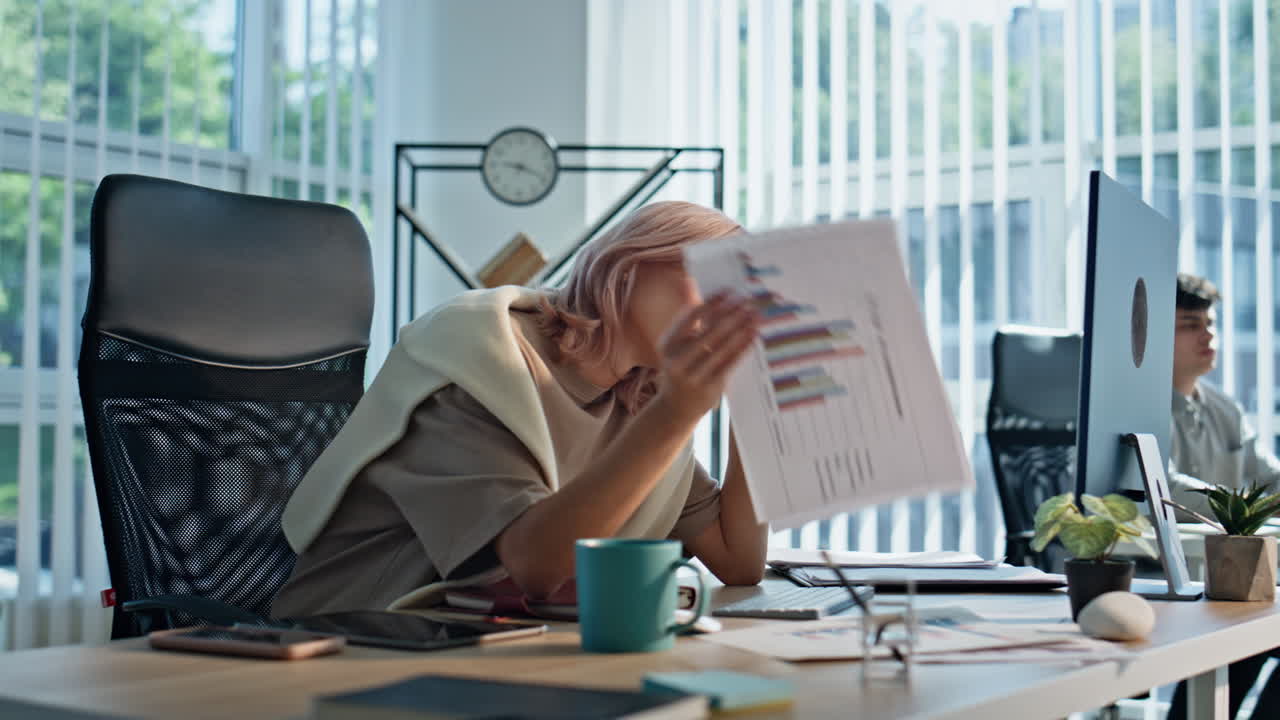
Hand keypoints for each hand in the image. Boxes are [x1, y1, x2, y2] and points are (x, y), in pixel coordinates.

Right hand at [651, 292, 759, 422]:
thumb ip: (688, 317)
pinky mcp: (709, 388)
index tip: (730, 292)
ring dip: (742, 329)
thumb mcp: (677, 344)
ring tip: (755, 316)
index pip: (691, 316)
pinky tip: (753, 335)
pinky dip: (743, 347)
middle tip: (749, 302)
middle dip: (732, 314)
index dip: (712, 302)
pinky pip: (730, 363)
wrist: (676, 407)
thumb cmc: (681, 366)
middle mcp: (677, 360)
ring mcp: (692, 376)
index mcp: (667, 344)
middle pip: (710, 331)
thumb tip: (690, 282)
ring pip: (722, 348)